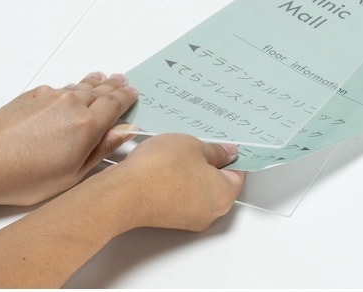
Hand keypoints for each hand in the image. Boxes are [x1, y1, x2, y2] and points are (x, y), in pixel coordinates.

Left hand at [0, 72, 137, 205]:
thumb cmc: (24, 176)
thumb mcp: (73, 173)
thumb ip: (103, 148)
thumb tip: (126, 131)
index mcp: (87, 125)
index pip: (116, 103)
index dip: (127, 97)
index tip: (132, 93)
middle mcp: (72, 104)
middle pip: (101, 90)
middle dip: (115, 86)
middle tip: (123, 81)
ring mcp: (52, 96)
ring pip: (82, 85)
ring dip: (96, 82)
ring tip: (104, 78)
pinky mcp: (34, 94)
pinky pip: (62, 87)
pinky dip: (74, 87)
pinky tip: (75, 89)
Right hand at [107, 133, 245, 231]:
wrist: (123, 192)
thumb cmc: (160, 169)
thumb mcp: (194, 146)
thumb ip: (216, 150)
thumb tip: (227, 152)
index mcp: (224, 195)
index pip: (238, 172)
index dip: (232, 154)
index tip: (226, 143)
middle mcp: (210, 212)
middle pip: (219, 182)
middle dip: (211, 162)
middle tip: (201, 143)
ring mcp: (189, 218)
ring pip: (199, 188)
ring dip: (193, 170)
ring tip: (180, 151)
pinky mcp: (169, 218)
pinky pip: (182, 195)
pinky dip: (179, 181)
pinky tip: (167, 164)